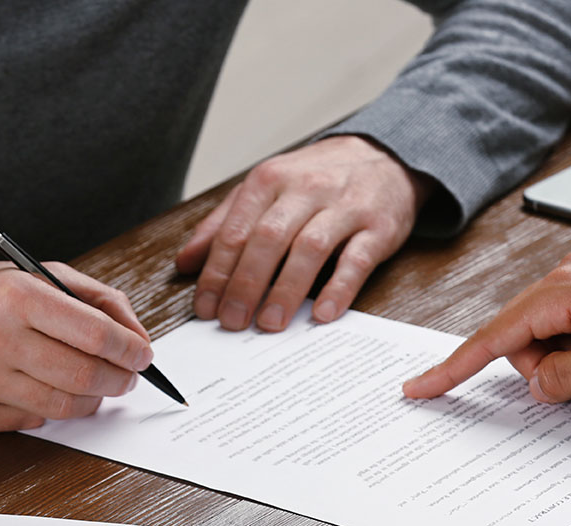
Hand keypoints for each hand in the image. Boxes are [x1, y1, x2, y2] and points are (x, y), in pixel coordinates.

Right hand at [0, 261, 153, 430]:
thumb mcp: (30, 275)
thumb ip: (91, 298)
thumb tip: (136, 337)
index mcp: (17, 296)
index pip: (97, 334)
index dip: (131, 350)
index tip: (143, 355)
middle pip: (86, 375)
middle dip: (119, 380)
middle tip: (127, 376)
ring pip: (66, 406)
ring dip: (92, 400)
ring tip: (94, 386)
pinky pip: (35, 420)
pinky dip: (52, 408)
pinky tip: (46, 390)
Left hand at [176, 135, 429, 331]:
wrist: (385, 156)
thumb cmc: (314, 181)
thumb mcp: (264, 191)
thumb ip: (224, 224)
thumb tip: (185, 263)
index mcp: (269, 181)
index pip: (235, 231)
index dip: (217, 273)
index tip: (206, 308)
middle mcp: (305, 189)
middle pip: (267, 239)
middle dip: (245, 284)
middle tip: (232, 322)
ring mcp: (344, 206)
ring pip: (309, 248)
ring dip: (286, 290)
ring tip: (269, 323)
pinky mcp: (379, 226)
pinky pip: (357, 259)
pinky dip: (339, 288)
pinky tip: (324, 314)